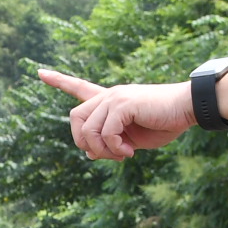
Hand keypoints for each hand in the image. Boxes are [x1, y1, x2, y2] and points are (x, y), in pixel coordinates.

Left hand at [44, 67, 191, 160]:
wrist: (187, 109)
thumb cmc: (164, 122)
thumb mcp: (132, 139)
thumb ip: (111, 143)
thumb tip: (90, 154)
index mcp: (110, 100)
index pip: (79, 87)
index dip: (59, 81)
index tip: (40, 72)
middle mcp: (109, 95)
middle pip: (75, 117)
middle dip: (84, 142)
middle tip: (106, 154)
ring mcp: (115, 97)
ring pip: (89, 129)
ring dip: (102, 150)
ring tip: (123, 155)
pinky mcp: (124, 103)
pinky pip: (105, 132)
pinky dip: (114, 148)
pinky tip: (129, 153)